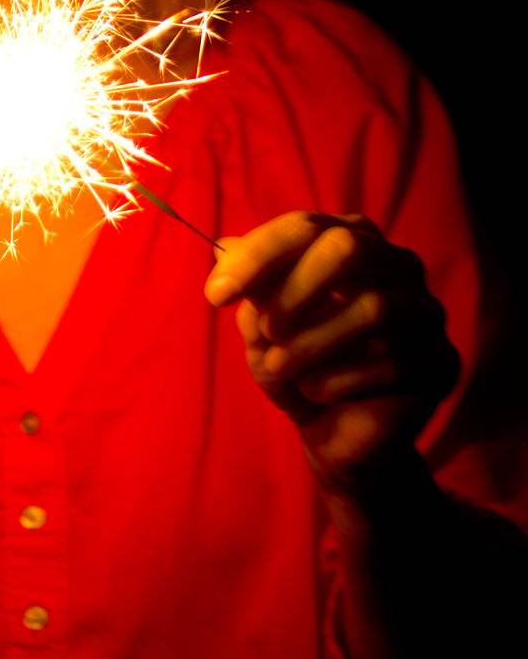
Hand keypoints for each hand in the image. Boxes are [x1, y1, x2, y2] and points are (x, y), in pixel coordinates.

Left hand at [203, 212, 459, 495]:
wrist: (333, 433)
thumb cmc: (294, 364)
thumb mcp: (260, 326)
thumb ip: (250, 287)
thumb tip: (225, 247)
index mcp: (351, 239)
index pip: (306, 226)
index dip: (258, 255)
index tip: (216, 293)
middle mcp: (397, 265)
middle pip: (349, 248)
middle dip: (295, 290)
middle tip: (265, 330)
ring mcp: (427, 311)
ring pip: (375, 307)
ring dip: (313, 342)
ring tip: (279, 367)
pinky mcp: (443, 361)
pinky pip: (396, 361)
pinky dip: (342, 378)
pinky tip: (317, 390)